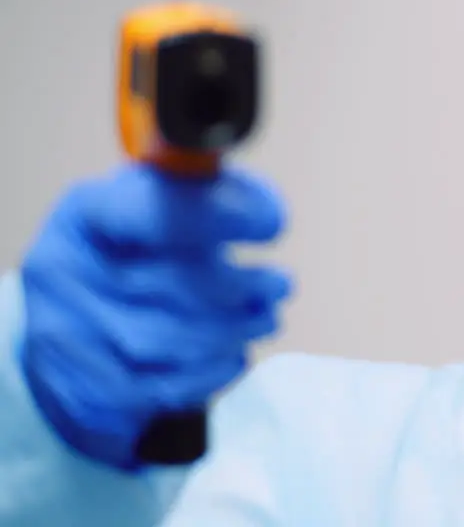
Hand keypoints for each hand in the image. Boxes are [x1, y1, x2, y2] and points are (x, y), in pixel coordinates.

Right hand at [18, 164, 290, 470]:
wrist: (83, 315)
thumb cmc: (142, 246)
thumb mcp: (166, 201)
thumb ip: (210, 197)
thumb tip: (265, 213)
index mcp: (87, 211)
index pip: (149, 212)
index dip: (216, 219)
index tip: (272, 225)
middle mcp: (62, 269)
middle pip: (161, 283)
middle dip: (236, 287)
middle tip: (281, 284)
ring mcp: (65, 332)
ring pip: (161, 341)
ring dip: (230, 332)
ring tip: (266, 318)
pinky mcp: (81, 385)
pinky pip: (157, 388)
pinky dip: (210, 371)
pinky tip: (236, 353)